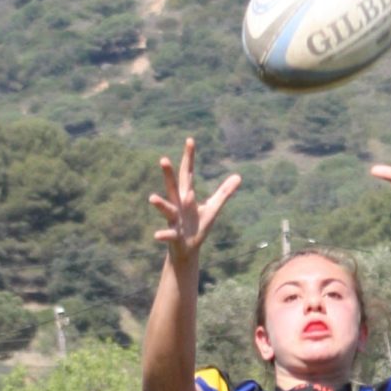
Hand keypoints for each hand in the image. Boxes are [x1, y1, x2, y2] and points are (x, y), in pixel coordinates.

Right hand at [149, 138, 239, 264]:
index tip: (190, 140)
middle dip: (169, 174)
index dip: (189, 157)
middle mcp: (177, 205)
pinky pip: (169, 234)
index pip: (187, 173)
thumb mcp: (213, 208)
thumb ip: (224, 192)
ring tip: (152, 198)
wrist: (187, 251)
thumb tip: (239, 176)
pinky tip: (157, 235)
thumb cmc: (197, 227)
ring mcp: (175, 220)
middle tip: (163, 159)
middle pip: (173, 187)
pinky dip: (163, 234)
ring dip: (160, 204)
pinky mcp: (174, 236)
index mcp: (186, 196)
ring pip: (167, 209)